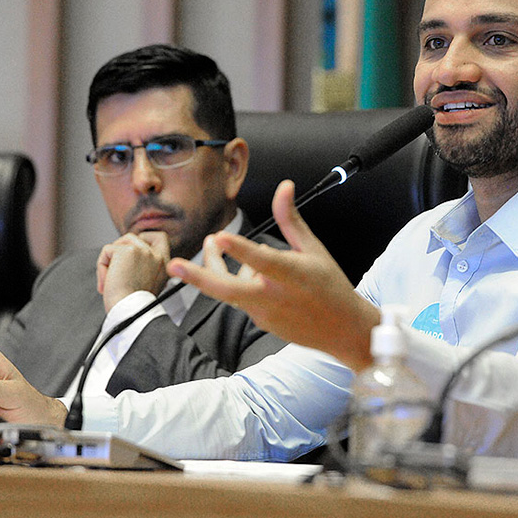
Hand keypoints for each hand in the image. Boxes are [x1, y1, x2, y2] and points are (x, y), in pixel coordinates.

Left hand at [97, 231, 170, 311]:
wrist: (129, 311)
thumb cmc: (134, 306)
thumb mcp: (146, 284)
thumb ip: (143, 268)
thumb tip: (125, 260)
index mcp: (165, 265)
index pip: (160, 238)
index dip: (144, 238)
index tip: (132, 251)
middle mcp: (157, 256)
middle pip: (132, 238)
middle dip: (119, 250)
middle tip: (114, 268)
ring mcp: (144, 251)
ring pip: (118, 243)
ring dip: (109, 260)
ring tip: (110, 280)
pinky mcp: (128, 251)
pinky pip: (107, 251)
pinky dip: (101, 267)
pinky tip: (106, 282)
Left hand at [167, 180, 378, 369]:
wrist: (343, 331)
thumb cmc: (330, 285)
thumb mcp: (314, 249)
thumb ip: (291, 219)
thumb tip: (284, 187)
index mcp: (292, 273)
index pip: (263, 260)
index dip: (241, 249)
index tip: (221, 237)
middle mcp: (274, 295)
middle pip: (229, 288)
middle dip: (200, 277)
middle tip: (175, 266)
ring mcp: (264, 312)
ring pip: (230, 289)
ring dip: (217, 268)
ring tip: (213, 245)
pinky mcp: (260, 322)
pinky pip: (241, 299)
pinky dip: (242, 283)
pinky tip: (252, 274)